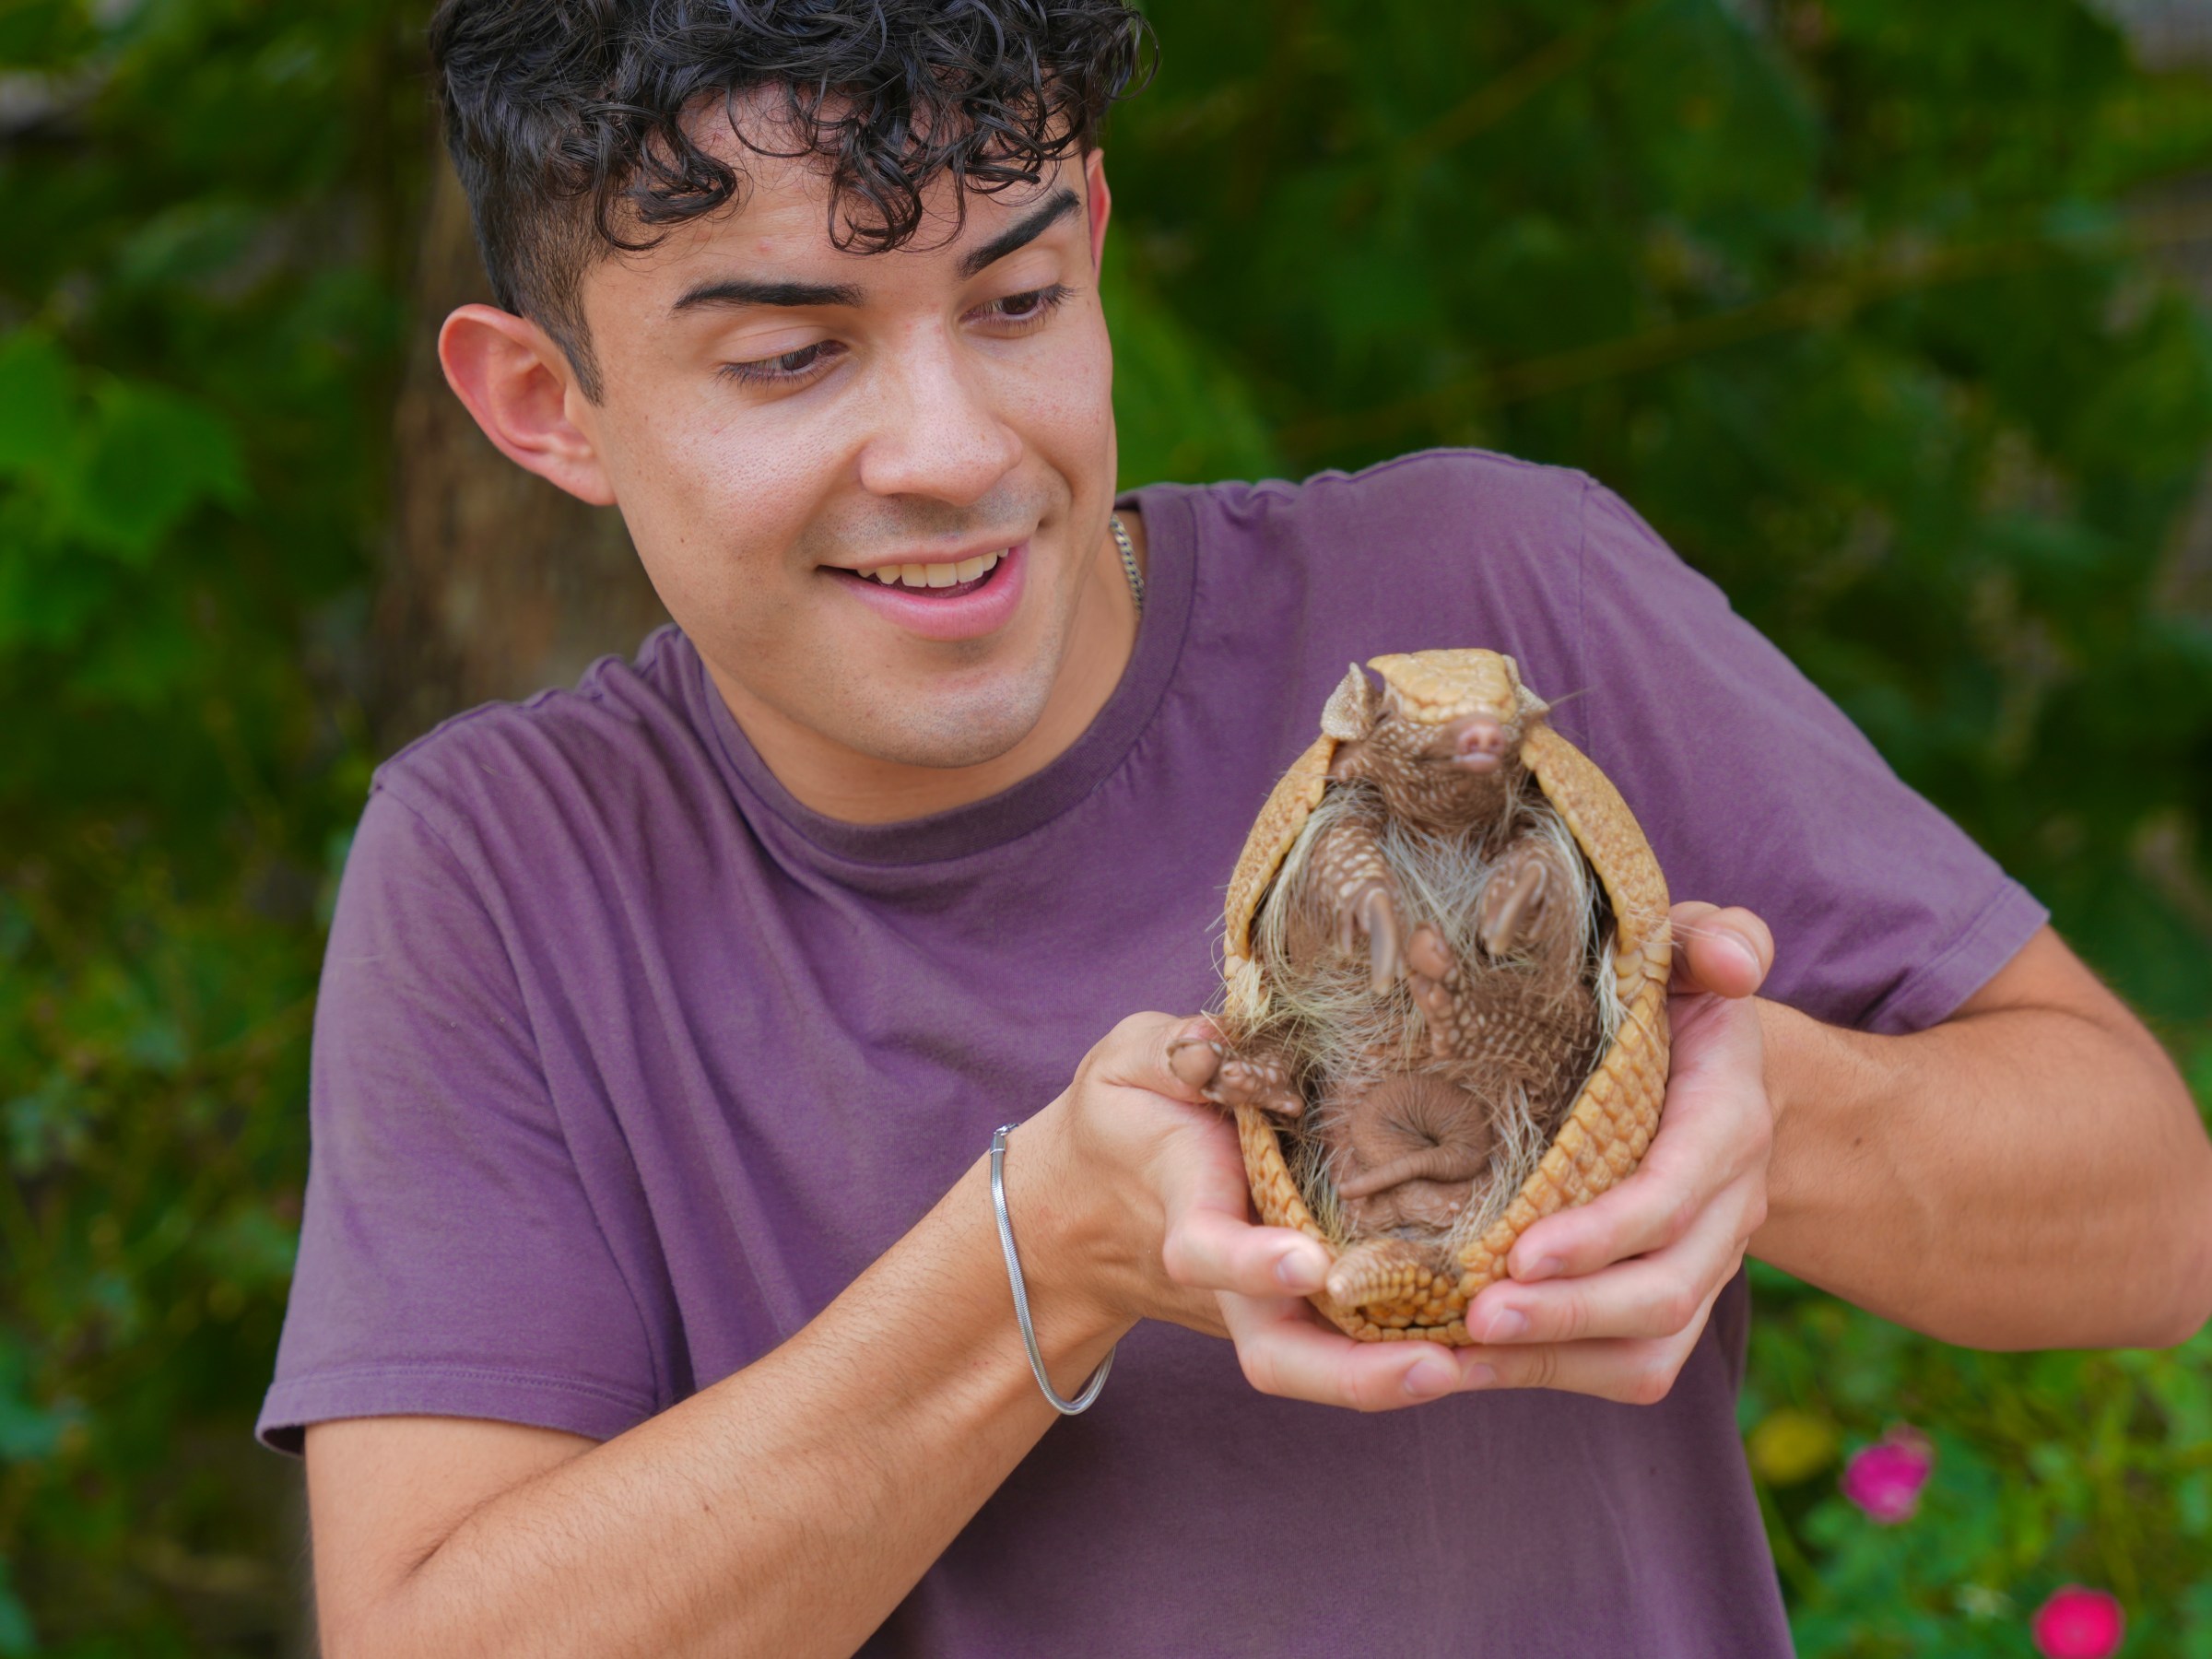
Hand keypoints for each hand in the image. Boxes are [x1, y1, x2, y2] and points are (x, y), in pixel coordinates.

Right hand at [1017, 1013, 1481, 1410]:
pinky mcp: (1312, 1302)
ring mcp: (1273, 1302)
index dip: (1252, 1264)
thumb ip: (1172, 1052)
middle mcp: (1234, 1278)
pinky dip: (1418, 1347)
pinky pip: (1359, 1340)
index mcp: (1189, 1207)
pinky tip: (1492, 1341)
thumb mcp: (1130, 1063)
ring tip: (1481, 1367)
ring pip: (1326, 1364)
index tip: (1309, 1265)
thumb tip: (1220, 1042)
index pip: (1208, 1250)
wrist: (1100, 1199)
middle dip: (1352, 1374)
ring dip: (1397, 1377)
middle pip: (1278, 1352)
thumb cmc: (1130, 1115)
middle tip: (1435, 1368)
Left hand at [1451, 900, 1776, 1400]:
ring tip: (1455, 1354)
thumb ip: (1711, 937)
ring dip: (1550, 1361)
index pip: (1674, 1195)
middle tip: (1472, 1315)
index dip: (1605, 1232)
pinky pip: (1622, 1366)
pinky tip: (1460, 1363)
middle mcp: (1726, 1211)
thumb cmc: (1670, 999)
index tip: (1521, 1251)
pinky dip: (1545, 1374)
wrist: (1709, 1070)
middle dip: (1568, 1313)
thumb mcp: (1688, 949)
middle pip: (1661, 1293)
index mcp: (1725, 1124)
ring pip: (1646, 1350)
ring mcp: (1700, 1268)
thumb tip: (1736, 958)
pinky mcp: (1664, 1305)